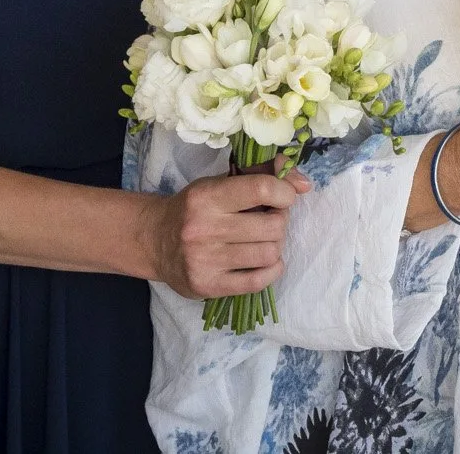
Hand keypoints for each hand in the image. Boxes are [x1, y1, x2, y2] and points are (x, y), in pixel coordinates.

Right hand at [146, 169, 308, 299]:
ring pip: (269, 253)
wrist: (154, 240)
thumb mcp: (223, 181)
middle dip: (280, 221)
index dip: (285, 192)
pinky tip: (264, 261)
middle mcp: (204, 228)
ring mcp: (204, 260)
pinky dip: (271, 271)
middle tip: (268, 221)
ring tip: (263, 240)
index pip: (262, 189)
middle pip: (273, 225)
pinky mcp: (207, 286)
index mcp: (208, 196)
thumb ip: (264, 174)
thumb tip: (305, 184)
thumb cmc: (197, 207)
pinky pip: (258, 282)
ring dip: (275, 246)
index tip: (283, 197)